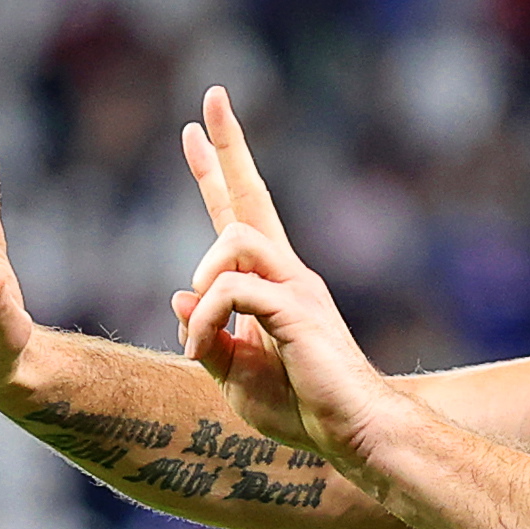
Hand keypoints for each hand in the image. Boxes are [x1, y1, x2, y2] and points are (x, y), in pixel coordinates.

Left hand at [171, 85, 308, 446]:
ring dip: (202, 284)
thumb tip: (176, 297)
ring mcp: (295, 287)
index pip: (241, 212)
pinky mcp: (296, 310)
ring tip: (197, 332)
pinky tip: (201, 348)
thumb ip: (208, 336)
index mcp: (274, 283)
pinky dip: (205, 318)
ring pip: (234, 241)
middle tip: (211, 95)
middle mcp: (288, 272)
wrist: (353, 433)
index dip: (218, 170)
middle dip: (229, 147)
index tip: (196, 128)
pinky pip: (233, 290)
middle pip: (252, 195)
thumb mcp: (234, 375)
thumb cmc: (302, 407)